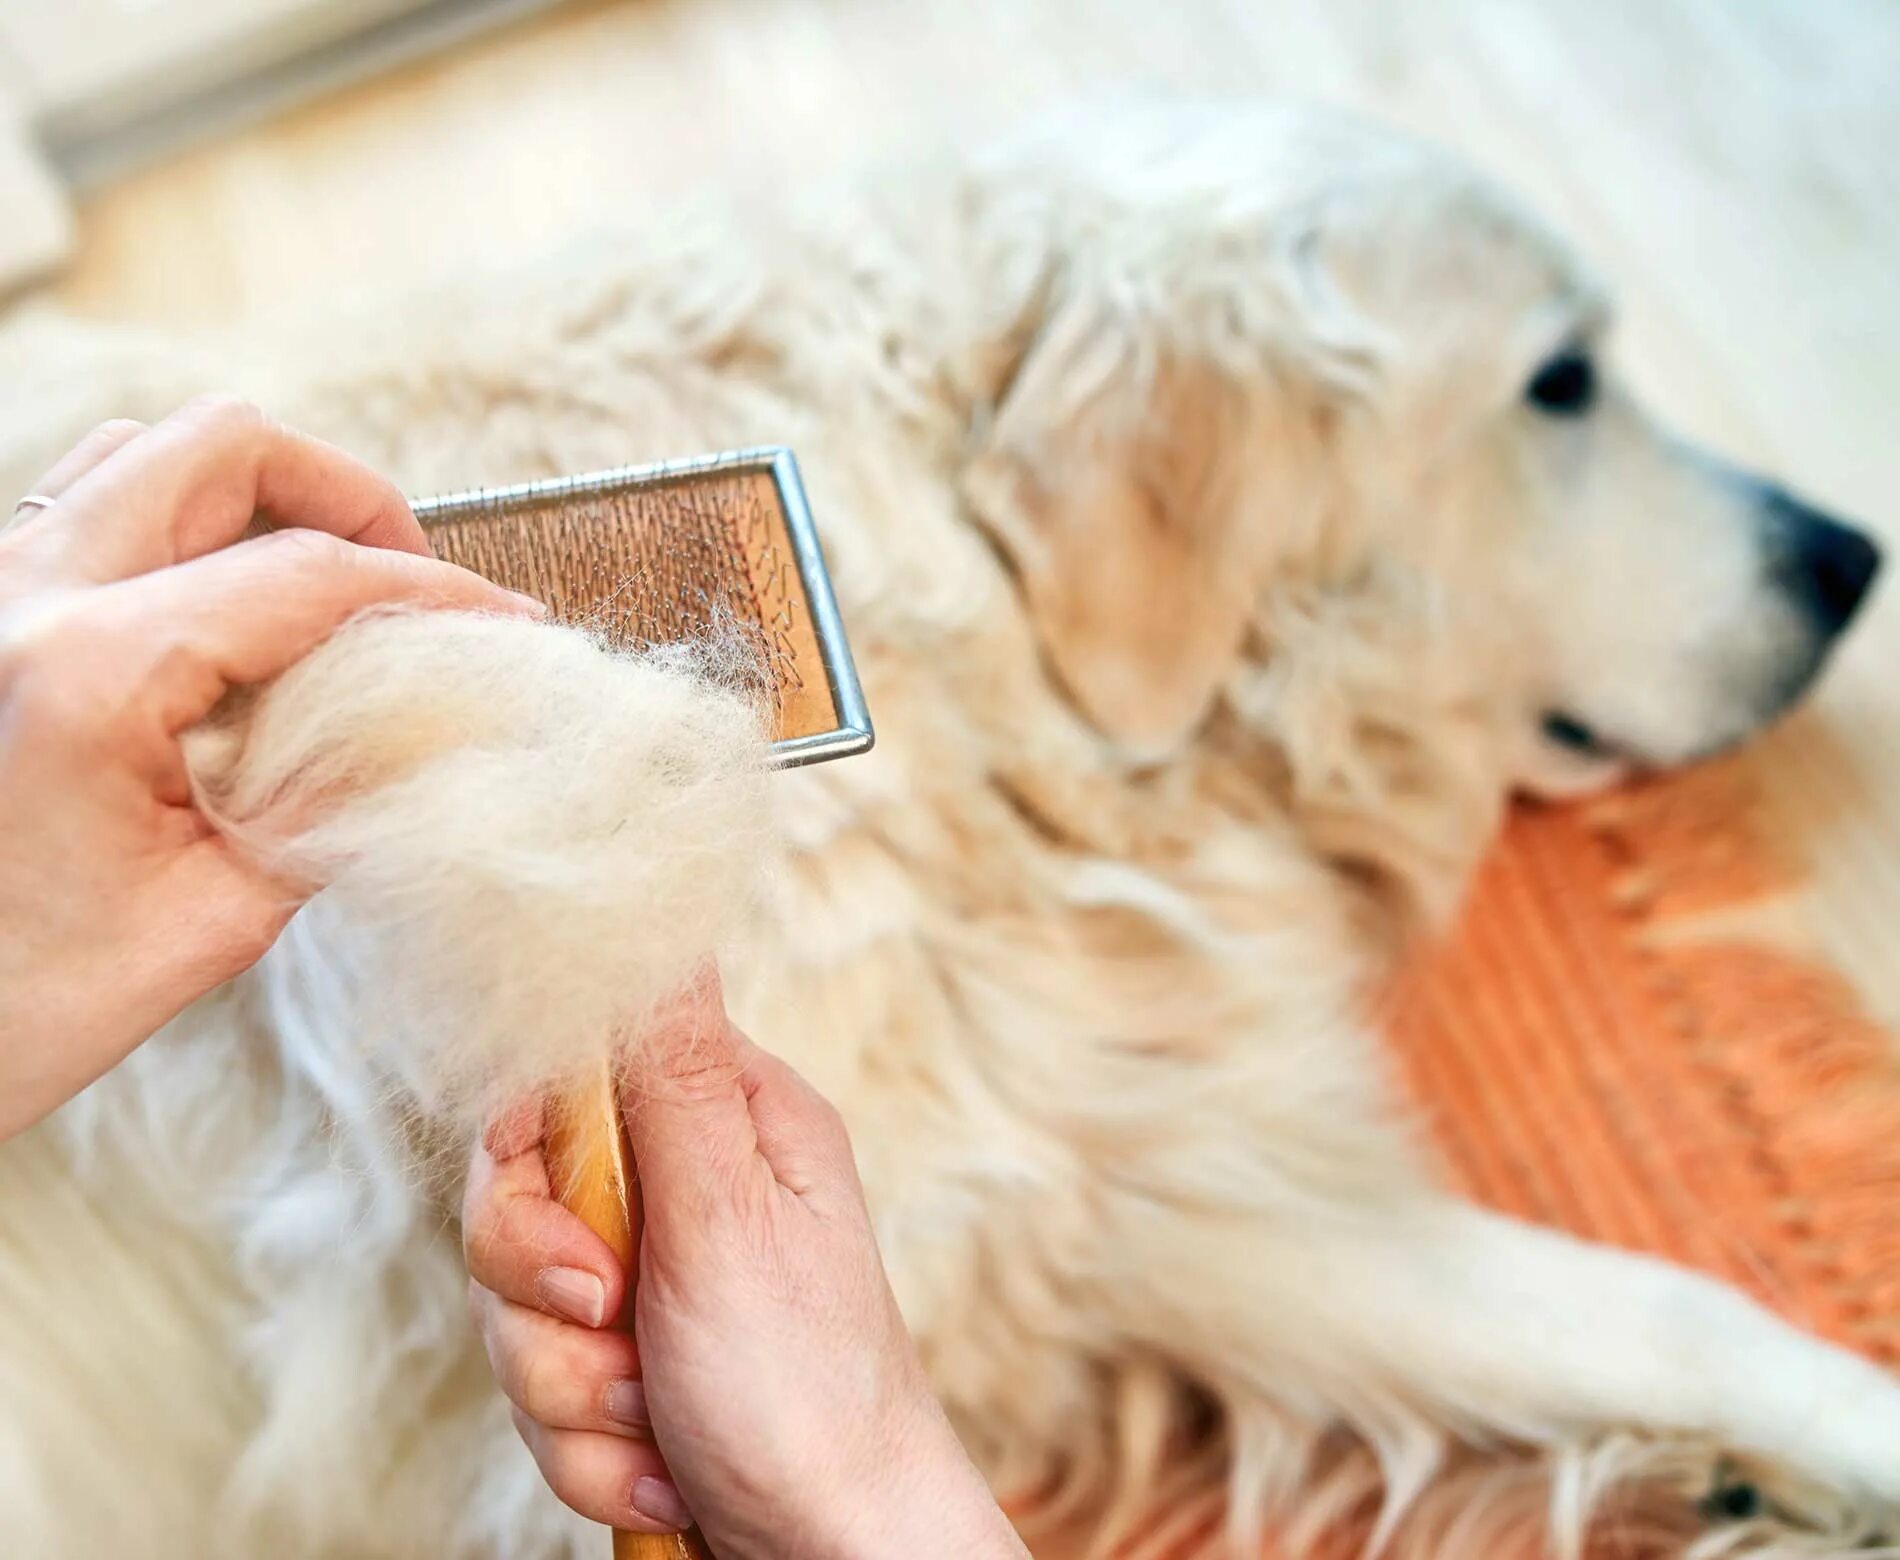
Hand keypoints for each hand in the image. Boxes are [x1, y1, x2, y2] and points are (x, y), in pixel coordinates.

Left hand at [0, 399, 540, 1142]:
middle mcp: (23, 597)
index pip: (307, 575)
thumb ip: (333, 807)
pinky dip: (184, 524)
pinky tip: (229, 613)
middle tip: (406, 593)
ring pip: (150, 452)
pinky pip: (91, 505)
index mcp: (87, 672)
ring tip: (325, 589)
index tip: (506, 627)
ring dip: (260, 497)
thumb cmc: (23, 1003)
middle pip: (225, 448)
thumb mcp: (215, 919)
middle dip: (348, 499)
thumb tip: (437, 733)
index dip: (432, 593)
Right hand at [464, 973, 1025, 1559]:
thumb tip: (655, 907)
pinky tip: (664, 1471)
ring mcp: (656, 1283)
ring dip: (576, 1398)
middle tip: (621, 1335)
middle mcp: (687, 1188)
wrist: (836, 1556)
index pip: (564, 1076)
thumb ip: (665, 1074)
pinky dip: (593, 1454)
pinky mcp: (631, 1367)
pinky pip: (545, 1395)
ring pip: (519, 1312)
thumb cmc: (807, 1390)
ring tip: (660, 1424)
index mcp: (726, 1123)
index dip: (530, 1166)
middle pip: (519, 1201)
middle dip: (548, 1306)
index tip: (579, 1250)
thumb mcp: (728, 1220)